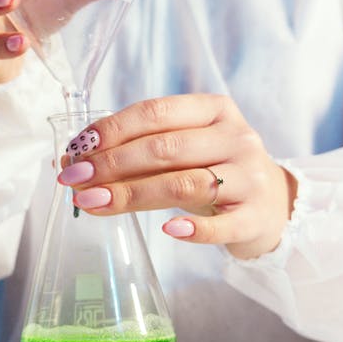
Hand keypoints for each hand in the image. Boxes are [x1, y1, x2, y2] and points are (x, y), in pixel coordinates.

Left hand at [56, 95, 298, 259]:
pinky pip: (220, 225)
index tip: (75, 152)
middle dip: (111, 164)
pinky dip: (192, 228)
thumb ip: (136, 150)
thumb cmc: (213, 170)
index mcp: (213, 110)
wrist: (272, 205)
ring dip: (131, 194)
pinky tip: (166, 231)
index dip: (110, 131)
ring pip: (183, 183)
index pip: (154, 113)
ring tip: (93, 203)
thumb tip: (70, 162)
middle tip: (74, 181)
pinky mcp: (255, 217)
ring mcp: (249, 177)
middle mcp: (235, 137)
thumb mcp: (183, 149)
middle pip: (163, 148)